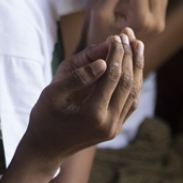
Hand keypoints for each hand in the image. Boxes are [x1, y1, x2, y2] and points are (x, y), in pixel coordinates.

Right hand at [23, 30, 142, 164]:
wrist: (46, 147)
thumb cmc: (45, 117)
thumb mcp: (53, 93)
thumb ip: (78, 76)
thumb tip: (102, 61)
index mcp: (93, 114)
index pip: (112, 76)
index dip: (116, 53)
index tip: (116, 35)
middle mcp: (109, 123)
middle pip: (127, 82)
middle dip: (128, 55)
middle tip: (129, 34)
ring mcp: (115, 127)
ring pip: (134, 92)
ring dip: (136, 67)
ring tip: (137, 44)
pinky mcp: (116, 127)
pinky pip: (131, 101)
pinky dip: (134, 81)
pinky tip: (134, 66)